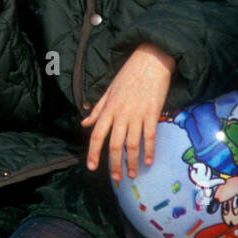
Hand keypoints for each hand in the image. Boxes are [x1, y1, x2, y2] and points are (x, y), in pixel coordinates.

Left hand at [82, 43, 175, 180]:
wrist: (151, 60)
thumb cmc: (129, 73)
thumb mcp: (109, 90)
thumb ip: (97, 109)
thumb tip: (84, 124)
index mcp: (108, 109)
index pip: (97, 135)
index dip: (93, 153)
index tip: (92, 167)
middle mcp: (121, 114)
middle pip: (114, 145)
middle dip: (114, 164)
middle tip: (117, 178)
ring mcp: (137, 114)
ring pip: (132, 144)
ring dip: (132, 162)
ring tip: (133, 174)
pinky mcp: (153, 113)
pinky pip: (150, 136)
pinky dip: (149, 150)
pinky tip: (149, 161)